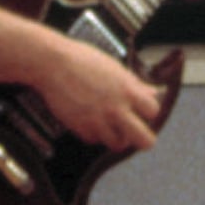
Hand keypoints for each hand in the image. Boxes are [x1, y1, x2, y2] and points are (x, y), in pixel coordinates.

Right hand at [35, 42, 161, 152]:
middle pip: (144, 139)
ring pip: (118, 144)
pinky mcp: (81, 128)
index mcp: (127, 90)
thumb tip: (153, 92)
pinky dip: (94, 134)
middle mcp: (116, 108)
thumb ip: (134, 84)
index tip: (143, 111)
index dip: (149, 112)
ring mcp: (98, 121)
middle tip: (137, 133)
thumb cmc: (81, 60)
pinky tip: (91, 120)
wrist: (51, 64)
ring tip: (111, 126)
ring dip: (117, 137)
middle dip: (144, 138)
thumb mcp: (114, 68)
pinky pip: (95, 140)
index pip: (153, 111)